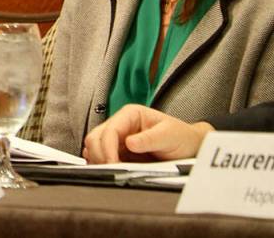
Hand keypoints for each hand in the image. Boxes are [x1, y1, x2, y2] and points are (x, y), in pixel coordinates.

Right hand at [83, 104, 213, 162]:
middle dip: (100, 155)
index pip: (109, 130)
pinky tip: (112, 169)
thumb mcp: (170, 135)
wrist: (190, 148)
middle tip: (112, 170)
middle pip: (95, 138)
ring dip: (99, 160)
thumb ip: (150, 138)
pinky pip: (100, 156)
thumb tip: (129, 143)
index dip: (107, 148)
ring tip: (113, 170)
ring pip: (94, 147)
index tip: (113, 163)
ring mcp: (118, 139)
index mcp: (130, 115)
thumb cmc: (182, 137)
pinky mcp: (118, 151)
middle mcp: (121, 125)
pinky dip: (101, 164)